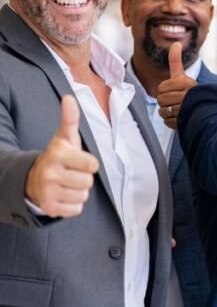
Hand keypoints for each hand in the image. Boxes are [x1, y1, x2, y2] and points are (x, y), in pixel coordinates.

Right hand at [25, 96, 100, 217]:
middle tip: (71, 173)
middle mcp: (50, 173)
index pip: (93, 165)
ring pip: (83, 196)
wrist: (32, 179)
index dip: (89, 164)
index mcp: (58, 155)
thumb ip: (70, 120)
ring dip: (78, 192)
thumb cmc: (58, 157)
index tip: (79, 161)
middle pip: (88, 182)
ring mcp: (48, 192)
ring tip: (66, 184)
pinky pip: (76, 209)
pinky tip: (62, 195)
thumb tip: (69, 97)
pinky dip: (73, 205)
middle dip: (83, 179)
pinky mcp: (49, 208)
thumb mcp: (64, 138)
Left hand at [155, 42, 197, 129]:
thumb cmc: (190, 93)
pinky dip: (171, 121)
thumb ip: (176, 61)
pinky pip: (167, 122)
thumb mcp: (183, 76)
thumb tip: (175, 43)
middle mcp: (188, 96)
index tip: (175, 91)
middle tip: (175, 101)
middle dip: (165, 101)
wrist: (206, 109)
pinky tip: (179, 118)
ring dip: (167, 112)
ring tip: (177, 110)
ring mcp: (187, 109)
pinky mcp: (186, 121)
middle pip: (161, 99)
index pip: (162, 87)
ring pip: (163, 111)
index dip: (164, 90)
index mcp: (187, 83)